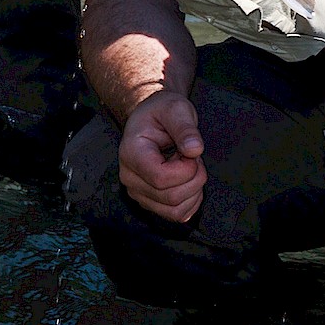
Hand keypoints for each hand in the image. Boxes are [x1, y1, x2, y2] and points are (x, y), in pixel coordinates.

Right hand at [119, 91, 206, 222]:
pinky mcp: (150, 202)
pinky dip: (191, 201)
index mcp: (131, 153)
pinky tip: (188, 180)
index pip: (160, 178)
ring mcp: (138, 192)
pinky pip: (177, 215)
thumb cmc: (161, 113)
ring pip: (175, 210)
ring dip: (193, 190)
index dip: (186, 169)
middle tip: (192, 156)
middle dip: (194, 178)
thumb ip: (185, 127)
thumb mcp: (175, 109)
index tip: (191, 151)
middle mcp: (129, 177)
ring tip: (187, 166)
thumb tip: (195, 149)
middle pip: (171, 197)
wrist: (152, 119)